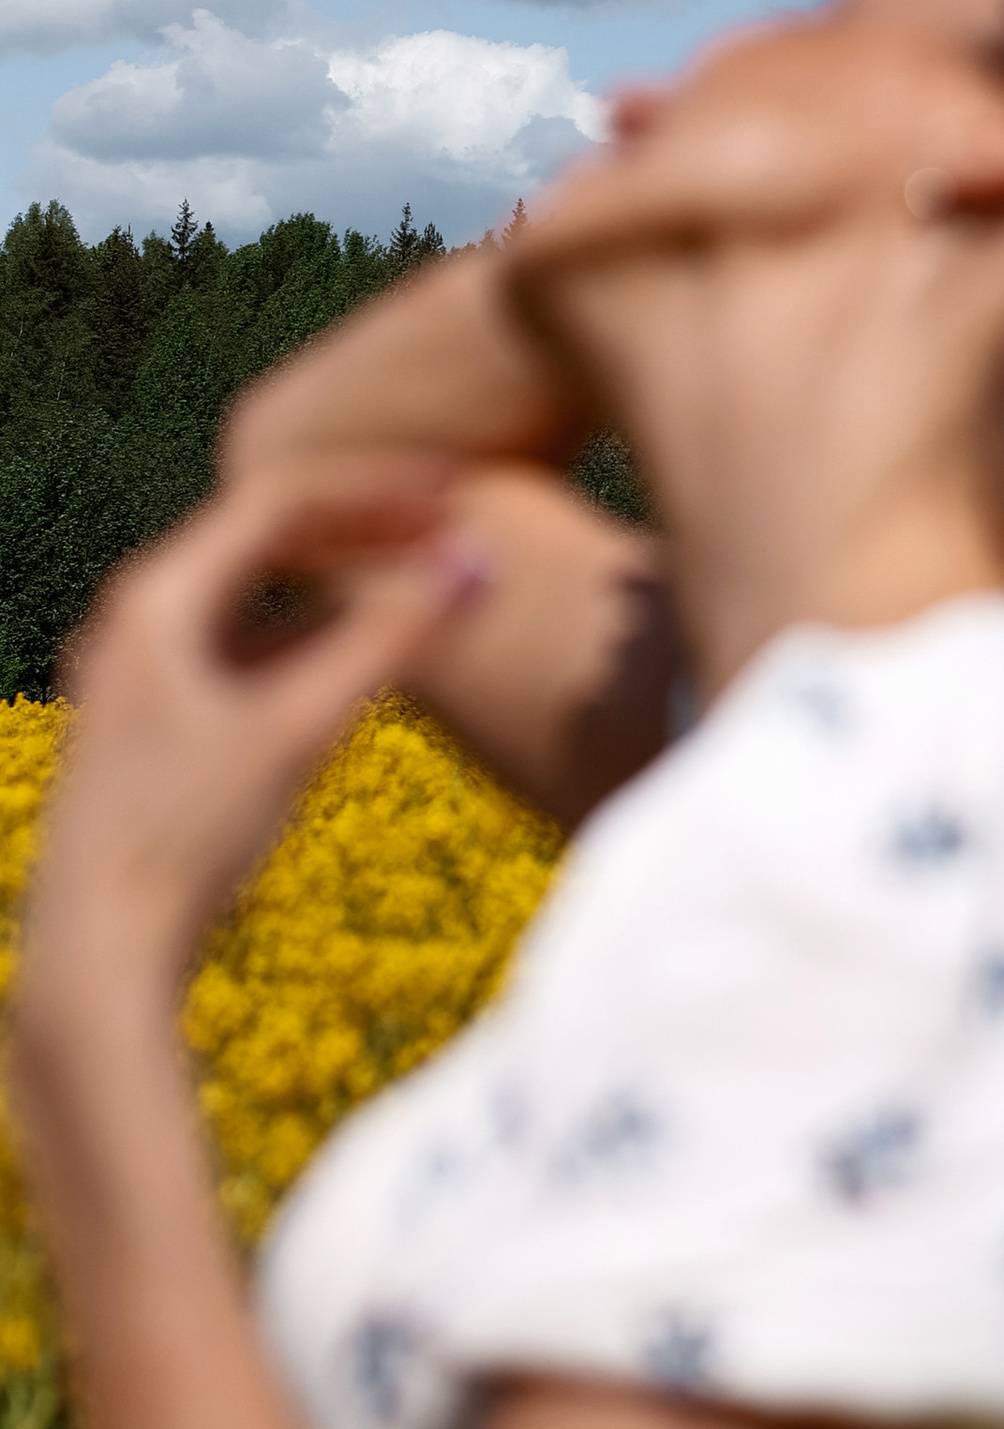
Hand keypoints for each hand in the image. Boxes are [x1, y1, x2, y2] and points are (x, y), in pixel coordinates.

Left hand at [23, 461, 487, 1021]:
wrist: (103, 944)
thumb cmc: (189, 833)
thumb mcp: (300, 727)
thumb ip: (390, 641)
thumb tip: (475, 566)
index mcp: (157, 598)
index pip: (281, 497)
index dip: (379, 484)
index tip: (458, 489)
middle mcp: (138, 617)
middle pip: (266, 533)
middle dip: (365, 523)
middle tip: (454, 523)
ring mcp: (141, 666)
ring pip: (257, 588)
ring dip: (342, 576)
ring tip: (422, 577)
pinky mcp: (156, 716)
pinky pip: (246, 639)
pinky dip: (312, 630)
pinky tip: (365, 655)